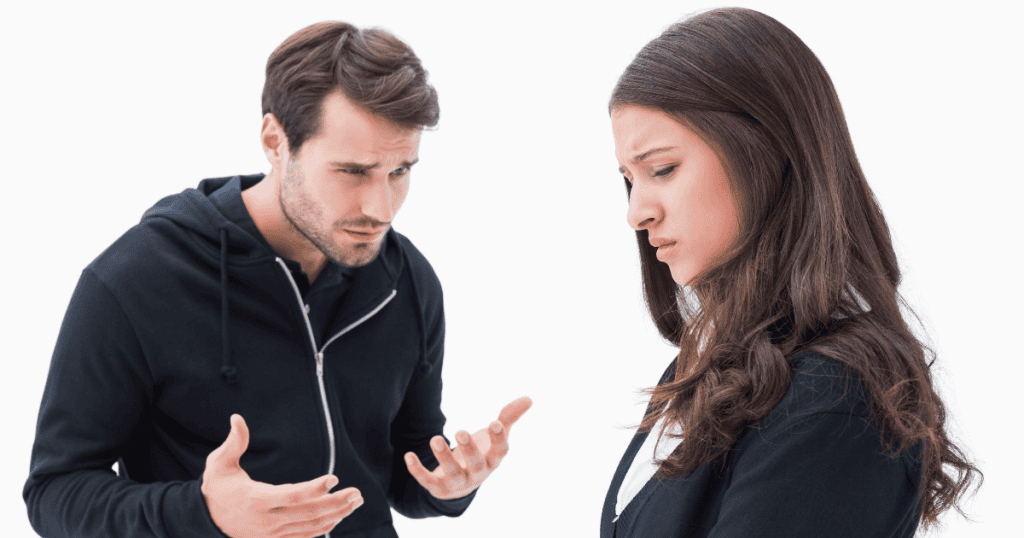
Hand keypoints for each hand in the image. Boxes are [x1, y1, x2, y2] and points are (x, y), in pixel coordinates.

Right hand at [201, 414, 362, 537]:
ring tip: (355, 502)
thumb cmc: (217, 488)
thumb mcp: (218, 464)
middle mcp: (267, 520)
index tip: (333, 478)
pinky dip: (323, 528)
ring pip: (310, 526)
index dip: (314, 488)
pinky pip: (304, 536)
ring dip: (336, 515)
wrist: (206, 520)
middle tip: (357, 493)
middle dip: (336, 503)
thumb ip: (233, 442)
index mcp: (256, 500)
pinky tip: (338, 517)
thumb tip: (237, 417)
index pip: (291, 495)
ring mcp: (272, 534)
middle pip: (308, 513)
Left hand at [404, 396, 531, 499]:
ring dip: (444, 457)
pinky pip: (427, 481)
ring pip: (452, 474)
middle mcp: (477, 473)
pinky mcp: (439, 487)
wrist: (461, 483)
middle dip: (469, 449)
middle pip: (476, 465)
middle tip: (460, 431)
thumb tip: (529, 398)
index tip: (495, 423)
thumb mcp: (495, 437)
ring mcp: (458, 482)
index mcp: (492, 460)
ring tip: (435, 439)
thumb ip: (509, 417)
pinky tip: (408, 456)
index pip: (500, 452)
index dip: (498, 439)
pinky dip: (418, 470)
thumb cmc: (481, 453)